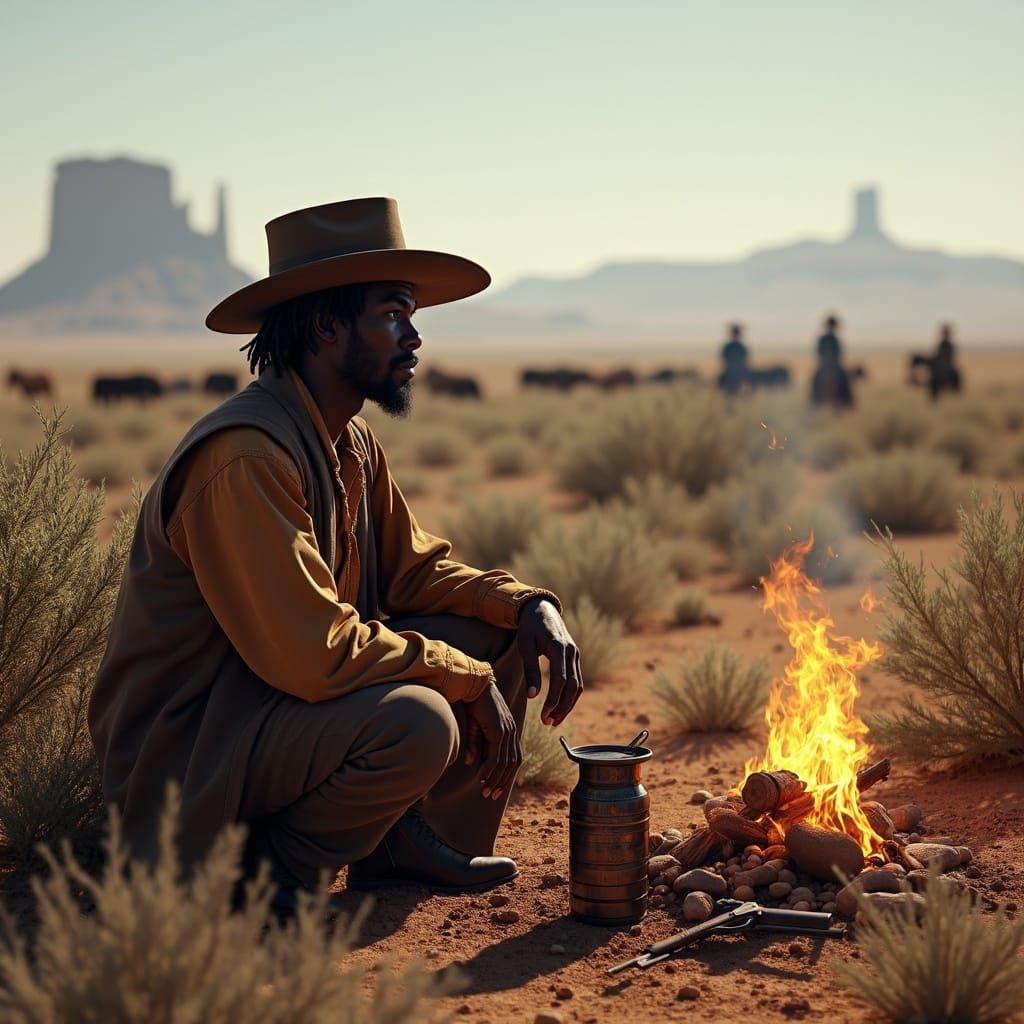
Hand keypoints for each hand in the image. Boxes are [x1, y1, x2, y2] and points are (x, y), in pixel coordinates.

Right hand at [464, 682, 520, 799]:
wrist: (474, 684)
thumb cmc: (474, 703)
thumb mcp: (475, 727)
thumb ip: (476, 744)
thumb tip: (470, 762)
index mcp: (510, 730)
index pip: (513, 758)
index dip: (506, 775)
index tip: (496, 788)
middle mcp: (511, 732)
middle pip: (512, 764)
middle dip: (502, 782)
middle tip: (491, 796)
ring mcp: (507, 731)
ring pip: (504, 763)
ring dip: (495, 779)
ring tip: (485, 791)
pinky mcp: (498, 731)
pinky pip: (495, 756)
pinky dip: (489, 769)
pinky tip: (481, 777)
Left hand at [517, 597, 582, 725]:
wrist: (541, 609)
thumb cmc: (529, 627)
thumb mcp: (526, 646)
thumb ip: (531, 671)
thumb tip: (533, 697)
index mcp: (559, 647)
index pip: (561, 680)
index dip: (553, 700)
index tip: (543, 715)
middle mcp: (572, 652)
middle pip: (573, 686)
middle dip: (562, 707)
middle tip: (548, 723)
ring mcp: (576, 654)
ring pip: (578, 686)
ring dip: (568, 705)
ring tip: (554, 721)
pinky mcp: (575, 658)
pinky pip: (577, 681)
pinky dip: (570, 696)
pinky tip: (559, 708)